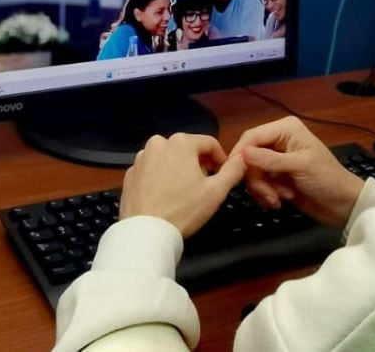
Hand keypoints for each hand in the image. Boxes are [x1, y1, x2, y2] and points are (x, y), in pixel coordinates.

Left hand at [120, 133, 245, 236]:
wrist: (146, 232)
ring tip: (185, 192)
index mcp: (181, 142)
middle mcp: (158, 144)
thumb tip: (244, 158)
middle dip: (199, 164)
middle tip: (204, 185)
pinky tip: (166, 196)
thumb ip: (234, 170)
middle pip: (187, 149)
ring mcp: (141, 159)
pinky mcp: (130, 174)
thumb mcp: (217, 191)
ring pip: (169, 158)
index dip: (220, 159)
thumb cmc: (183, 210)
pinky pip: (152, 170)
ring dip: (179, 169)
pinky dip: (161, 178)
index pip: (209, 143)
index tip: (223, 174)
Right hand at [231, 117, 363, 226]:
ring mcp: (277, 159)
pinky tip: (281, 200)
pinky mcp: (276, 177)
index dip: (241, 154)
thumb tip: (243, 153)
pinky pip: (258, 184)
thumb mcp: (300, 167)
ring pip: (252, 173)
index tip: (235, 174)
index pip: (252, 136)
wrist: (342, 204)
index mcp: (286, 129)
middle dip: (257, 178)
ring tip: (280, 198)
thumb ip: (270, 160)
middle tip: (270, 194)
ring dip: (263, 189)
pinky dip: (266, 194)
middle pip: (248, 156)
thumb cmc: (327, 179)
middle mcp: (279, 140)